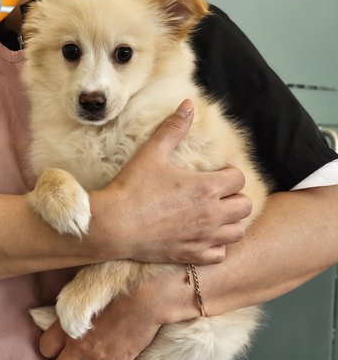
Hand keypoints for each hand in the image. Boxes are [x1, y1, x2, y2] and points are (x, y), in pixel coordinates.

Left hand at [38, 267, 196, 359]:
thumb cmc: (115, 282)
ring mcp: (100, 358)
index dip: (52, 348)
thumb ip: (70, 305)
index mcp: (66, 326)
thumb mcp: (82, 287)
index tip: (62, 344)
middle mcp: (79, 346)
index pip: (45, 349)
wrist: (146, 294)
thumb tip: (66, 309)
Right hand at [93, 99, 251, 265]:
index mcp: (207, 187)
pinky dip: (216, 246)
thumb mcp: (152, 153)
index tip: (215, 174)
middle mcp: (212, 214)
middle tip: (217, 195)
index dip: (229, 174)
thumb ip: (173, 128)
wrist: (114, 225)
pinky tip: (202, 237)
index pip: (239, 178)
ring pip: (237, 232)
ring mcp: (203, 237)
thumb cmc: (132, 188)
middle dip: (234, 198)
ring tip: (214, 216)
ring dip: (230, 223)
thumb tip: (188, 104)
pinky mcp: (192, 255)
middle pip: (244, 206)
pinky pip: (220, 254)